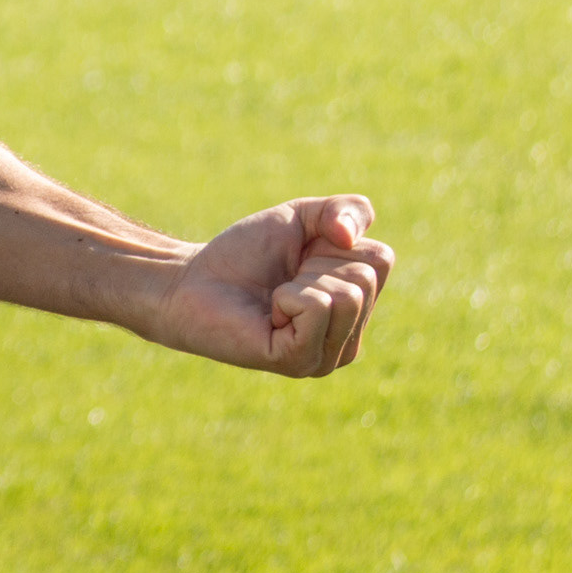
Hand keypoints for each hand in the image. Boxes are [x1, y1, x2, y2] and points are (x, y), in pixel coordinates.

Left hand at [154, 195, 392, 376]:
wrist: (190, 280)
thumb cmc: (244, 253)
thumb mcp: (299, 217)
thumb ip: (344, 210)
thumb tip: (349, 236)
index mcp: (358, 307)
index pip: (381, 259)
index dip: (333, 240)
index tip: (300, 254)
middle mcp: (349, 338)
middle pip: (365, 278)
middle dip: (315, 262)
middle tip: (281, 278)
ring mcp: (327, 357)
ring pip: (347, 296)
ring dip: (299, 280)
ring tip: (274, 297)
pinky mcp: (298, 361)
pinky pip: (316, 308)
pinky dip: (287, 296)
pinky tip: (267, 312)